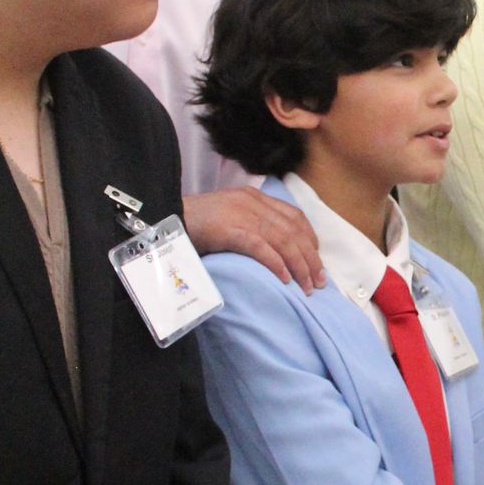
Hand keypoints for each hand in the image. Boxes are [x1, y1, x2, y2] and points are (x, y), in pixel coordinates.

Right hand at [183, 187, 324, 289]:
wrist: (164, 219)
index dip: (310, 239)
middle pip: (293, 231)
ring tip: (306, 287)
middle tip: (319, 281)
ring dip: (299, 265)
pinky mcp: (229, 230)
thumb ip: (252, 226)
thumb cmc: (195, 224)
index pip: (294, 216)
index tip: (316, 260)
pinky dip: (276, 263)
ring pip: (283, 240)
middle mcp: (252, 203)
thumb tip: (276, 250)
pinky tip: (285, 279)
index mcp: (254, 197)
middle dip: (310, 258)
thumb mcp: (229, 218)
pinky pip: (260, 247)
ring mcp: (241, 215)